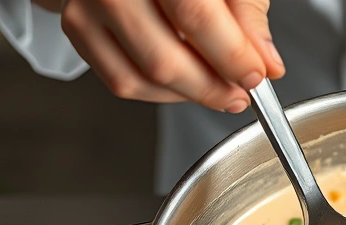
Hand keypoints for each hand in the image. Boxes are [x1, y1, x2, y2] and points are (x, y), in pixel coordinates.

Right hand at [56, 0, 284, 112]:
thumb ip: (247, 15)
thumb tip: (267, 64)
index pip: (195, 16)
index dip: (230, 55)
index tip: (256, 76)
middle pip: (165, 58)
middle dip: (212, 87)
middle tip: (240, 92)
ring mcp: (89, 4)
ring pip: (144, 76)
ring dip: (191, 95)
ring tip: (219, 89)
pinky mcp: (78, 27)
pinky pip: (123, 82)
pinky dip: (163, 93)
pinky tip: (186, 82)